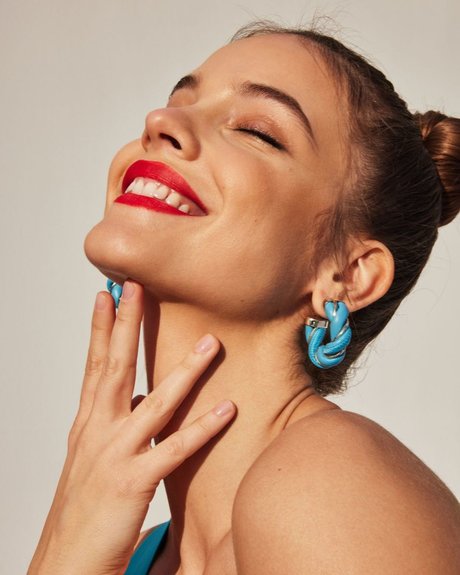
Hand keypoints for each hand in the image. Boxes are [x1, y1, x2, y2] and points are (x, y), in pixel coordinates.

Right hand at [28, 281, 235, 574]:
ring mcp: (115, 454)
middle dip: (127, 325)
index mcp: (88, 423)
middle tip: (138, 288)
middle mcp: (98, 431)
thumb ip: (115, 422)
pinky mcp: (133, 482)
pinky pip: (175, 450)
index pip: (95, 365)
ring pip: (155, 403)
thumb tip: (140, 396)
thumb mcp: (93, 455)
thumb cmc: (82, 506)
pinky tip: (227, 408)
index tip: (108, 295)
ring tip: (209, 343)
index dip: (101, 328)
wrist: (64, 560)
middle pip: (114, 368)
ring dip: (184, 371)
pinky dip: (203, 428)